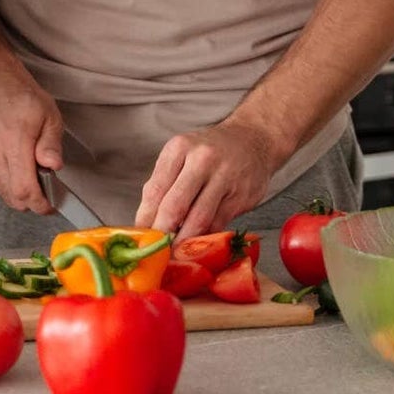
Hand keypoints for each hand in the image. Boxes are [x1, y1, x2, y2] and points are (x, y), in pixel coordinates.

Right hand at [0, 60, 64, 212]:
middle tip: (46, 187)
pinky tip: (15, 167)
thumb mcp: (48, 115)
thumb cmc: (20, 97)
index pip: (24, 191)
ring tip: (31, 170)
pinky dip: (7, 184)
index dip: (40, 204)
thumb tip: (53, 166)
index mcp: (13, 144)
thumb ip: (51, 144)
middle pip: (14, 198)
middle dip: (33, 200)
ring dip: (20, 192)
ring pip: (4, 195)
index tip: (51, 205)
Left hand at [133, 119, 280, 240]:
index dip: (145, 220)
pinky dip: (204, 238)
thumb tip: (145, 224)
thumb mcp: (181, 156)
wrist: (252, 139)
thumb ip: (163, 185)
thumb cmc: (209, 152)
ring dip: (183, 242)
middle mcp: (202, 159)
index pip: (154, 191)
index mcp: (179, 148)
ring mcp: (224, 177)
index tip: (141, 239)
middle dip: (162, 235)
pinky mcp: (241, 195)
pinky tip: (196, 244)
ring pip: (198, 220)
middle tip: (156, 253)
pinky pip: (217, 224)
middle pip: (175, 207)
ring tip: (173, 253)